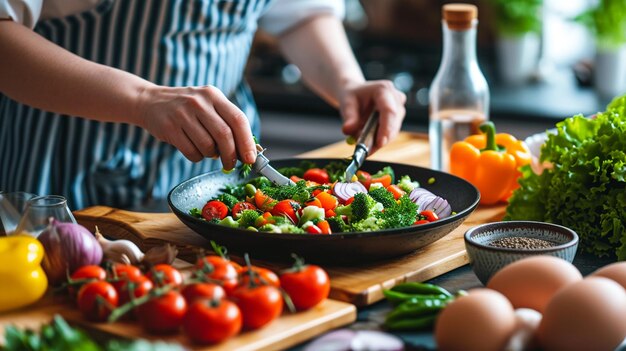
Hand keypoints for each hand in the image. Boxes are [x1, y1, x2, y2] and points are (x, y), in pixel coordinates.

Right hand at [133, 85, 256, 169]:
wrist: (150, 101)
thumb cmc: (187, 108)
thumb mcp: (208, 105)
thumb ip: (227, 122)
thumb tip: (249, 150)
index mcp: (213, 95)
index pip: (238, 119)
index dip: (247, 142)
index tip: (250, 158)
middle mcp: (199, 102)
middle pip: (224, 135)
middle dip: (231, 155)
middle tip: (231, 164)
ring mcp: (182, 114)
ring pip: (208, 146)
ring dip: (211, 155)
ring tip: (207, 150)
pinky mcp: (169, 128)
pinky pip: (192, 152)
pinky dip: (197, 157)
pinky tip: (194, 149)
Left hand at [338, 80, 405, 153]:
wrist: (356, 93)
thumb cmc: (353, 96)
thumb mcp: (346, 104)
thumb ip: (348, 118)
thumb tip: (348, 130)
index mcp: (383, 89)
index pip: (389, 110)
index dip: (386, 128)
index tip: (380, 143)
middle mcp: (395, 97)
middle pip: (394, 122)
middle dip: (381, 139)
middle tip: (367, 151)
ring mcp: (399, 107)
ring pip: (394, 130)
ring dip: (380, 140)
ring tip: (364, 142)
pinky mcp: (399, 117)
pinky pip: (392, 132)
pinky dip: (381, 139)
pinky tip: (370, 141)